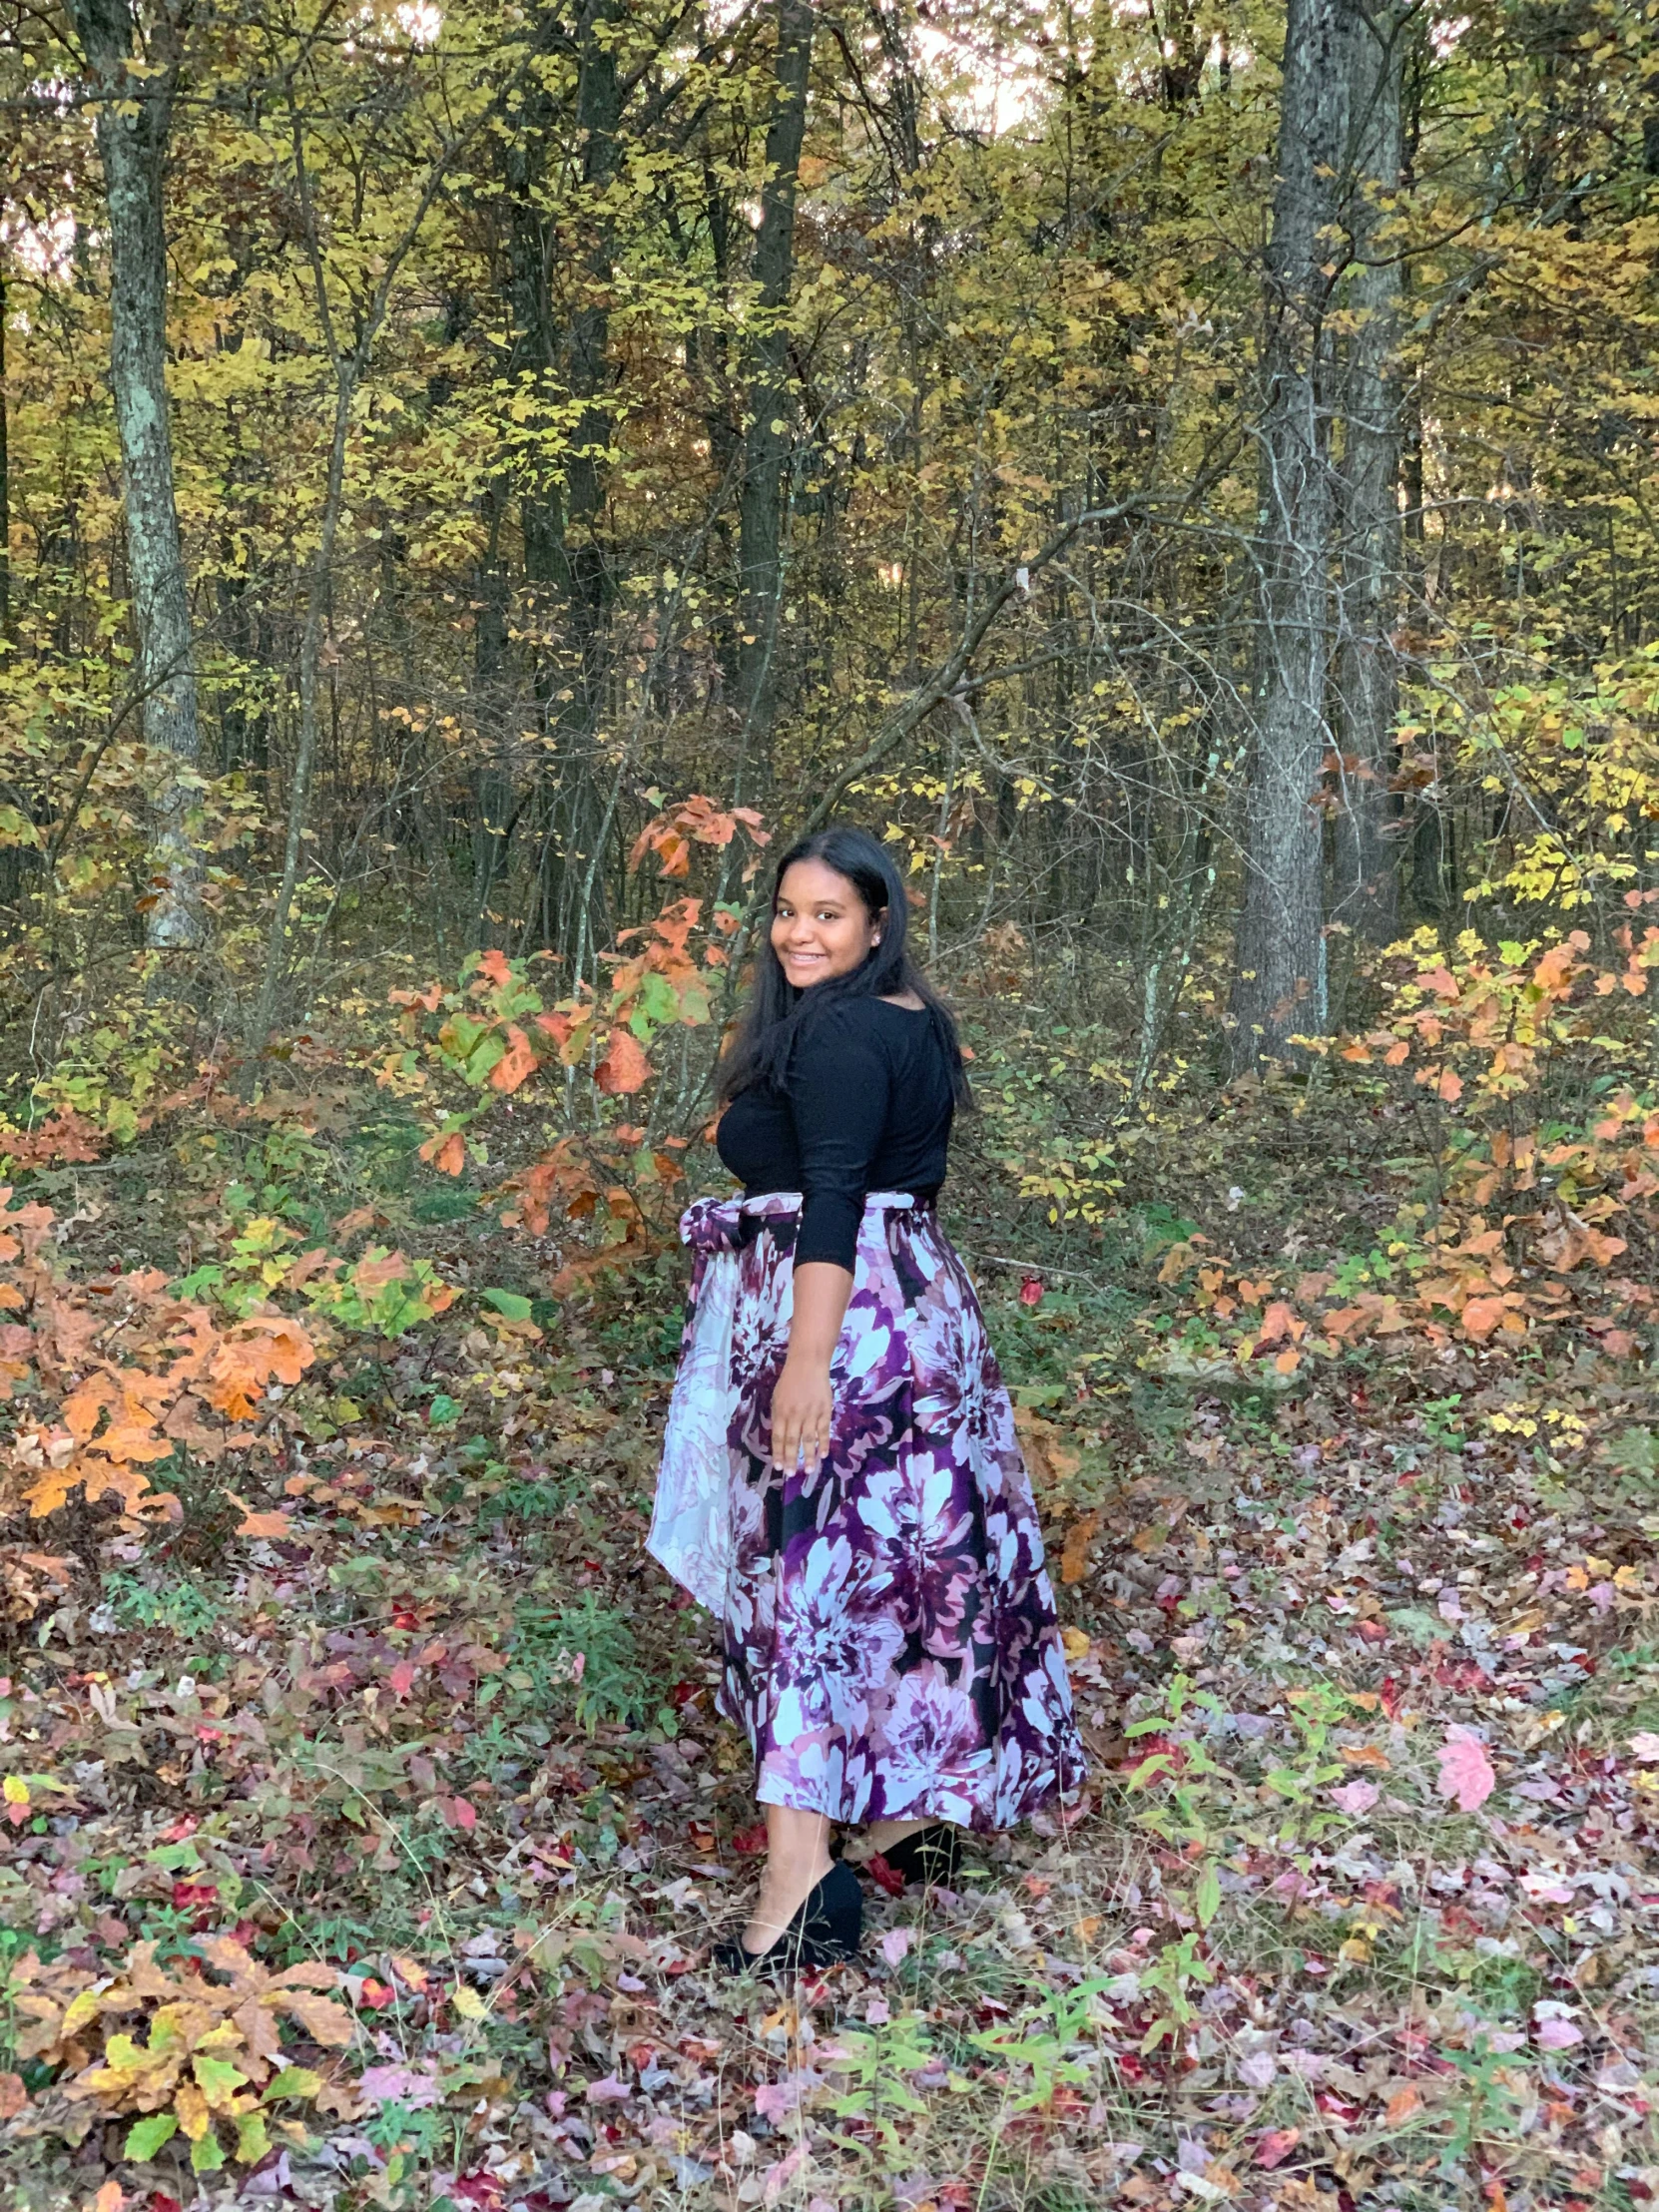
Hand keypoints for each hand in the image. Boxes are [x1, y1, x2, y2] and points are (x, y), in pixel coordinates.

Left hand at [770, 1353, 833, 1475]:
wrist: (808, 1364)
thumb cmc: (790, 1381)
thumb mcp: (777, 1397)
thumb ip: (778, 1417)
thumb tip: (779, 1438)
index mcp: (781, 1411)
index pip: (778, 1437)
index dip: (778, 1453)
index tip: (779, 1467)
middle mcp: (795, 1414)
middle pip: (792, 1441)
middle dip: (792, 1459)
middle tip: (792, 1474)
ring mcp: (811, 1413)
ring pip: (809, 1439)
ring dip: (809, 1456)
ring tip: (809, 1470)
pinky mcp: (825, 1410)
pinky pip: (824, 1430)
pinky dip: (824, 1443)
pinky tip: (823, 1454)